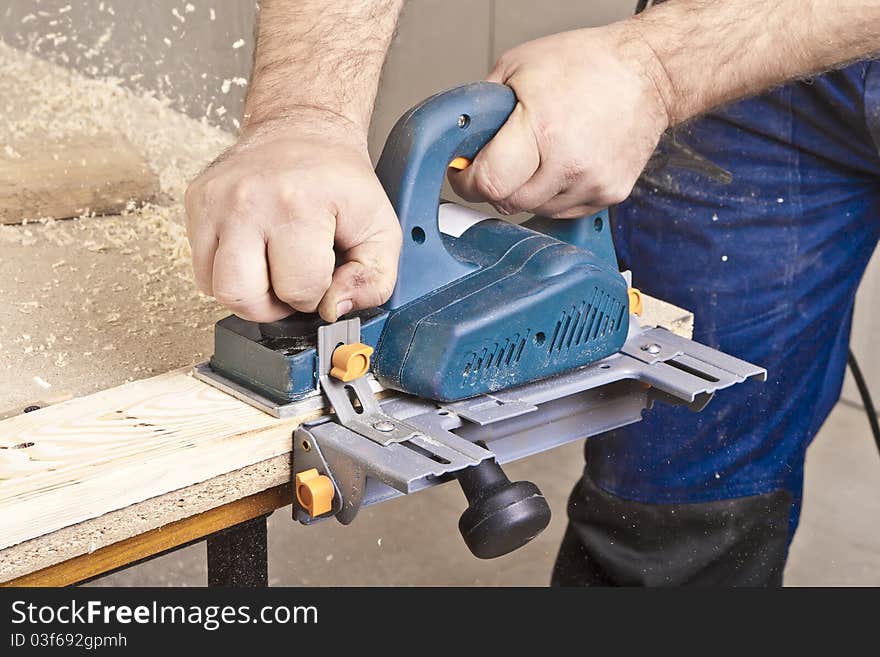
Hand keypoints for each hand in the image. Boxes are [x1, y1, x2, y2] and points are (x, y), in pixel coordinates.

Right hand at [185, 112, 401, 322]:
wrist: (303, 128)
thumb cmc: (339, 182)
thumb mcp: (380, 229)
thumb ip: (374, 280)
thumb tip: (334, 309)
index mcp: (300, 204)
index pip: (298, 289)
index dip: (316, 297)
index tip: (323, 277)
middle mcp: (250, 200)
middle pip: (243, 296)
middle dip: (273, 306)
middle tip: (292, 286)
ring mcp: (216, 200)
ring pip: (216, 288)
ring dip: (247, 295)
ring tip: (271, 274)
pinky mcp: (197, 200)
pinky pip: (201, 268)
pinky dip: (226, 275)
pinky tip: (252, 257)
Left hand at [448, 25, 669, 217]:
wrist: (648, 73)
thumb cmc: (587, 64)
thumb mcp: (516, 68)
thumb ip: (482, 110)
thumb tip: (460, 143)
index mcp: (543, 128)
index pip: (489, 182)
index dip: (469, 181)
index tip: (466, 173)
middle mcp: (570, 162)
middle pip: (509, 202)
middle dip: (496, 185)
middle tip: (500, 161)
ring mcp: (593, 183)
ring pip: (535, 210)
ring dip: (526, 190)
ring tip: (539, 154)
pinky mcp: (609, 195)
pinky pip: (564, 211)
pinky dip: (554, 193)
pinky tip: (562, 163)